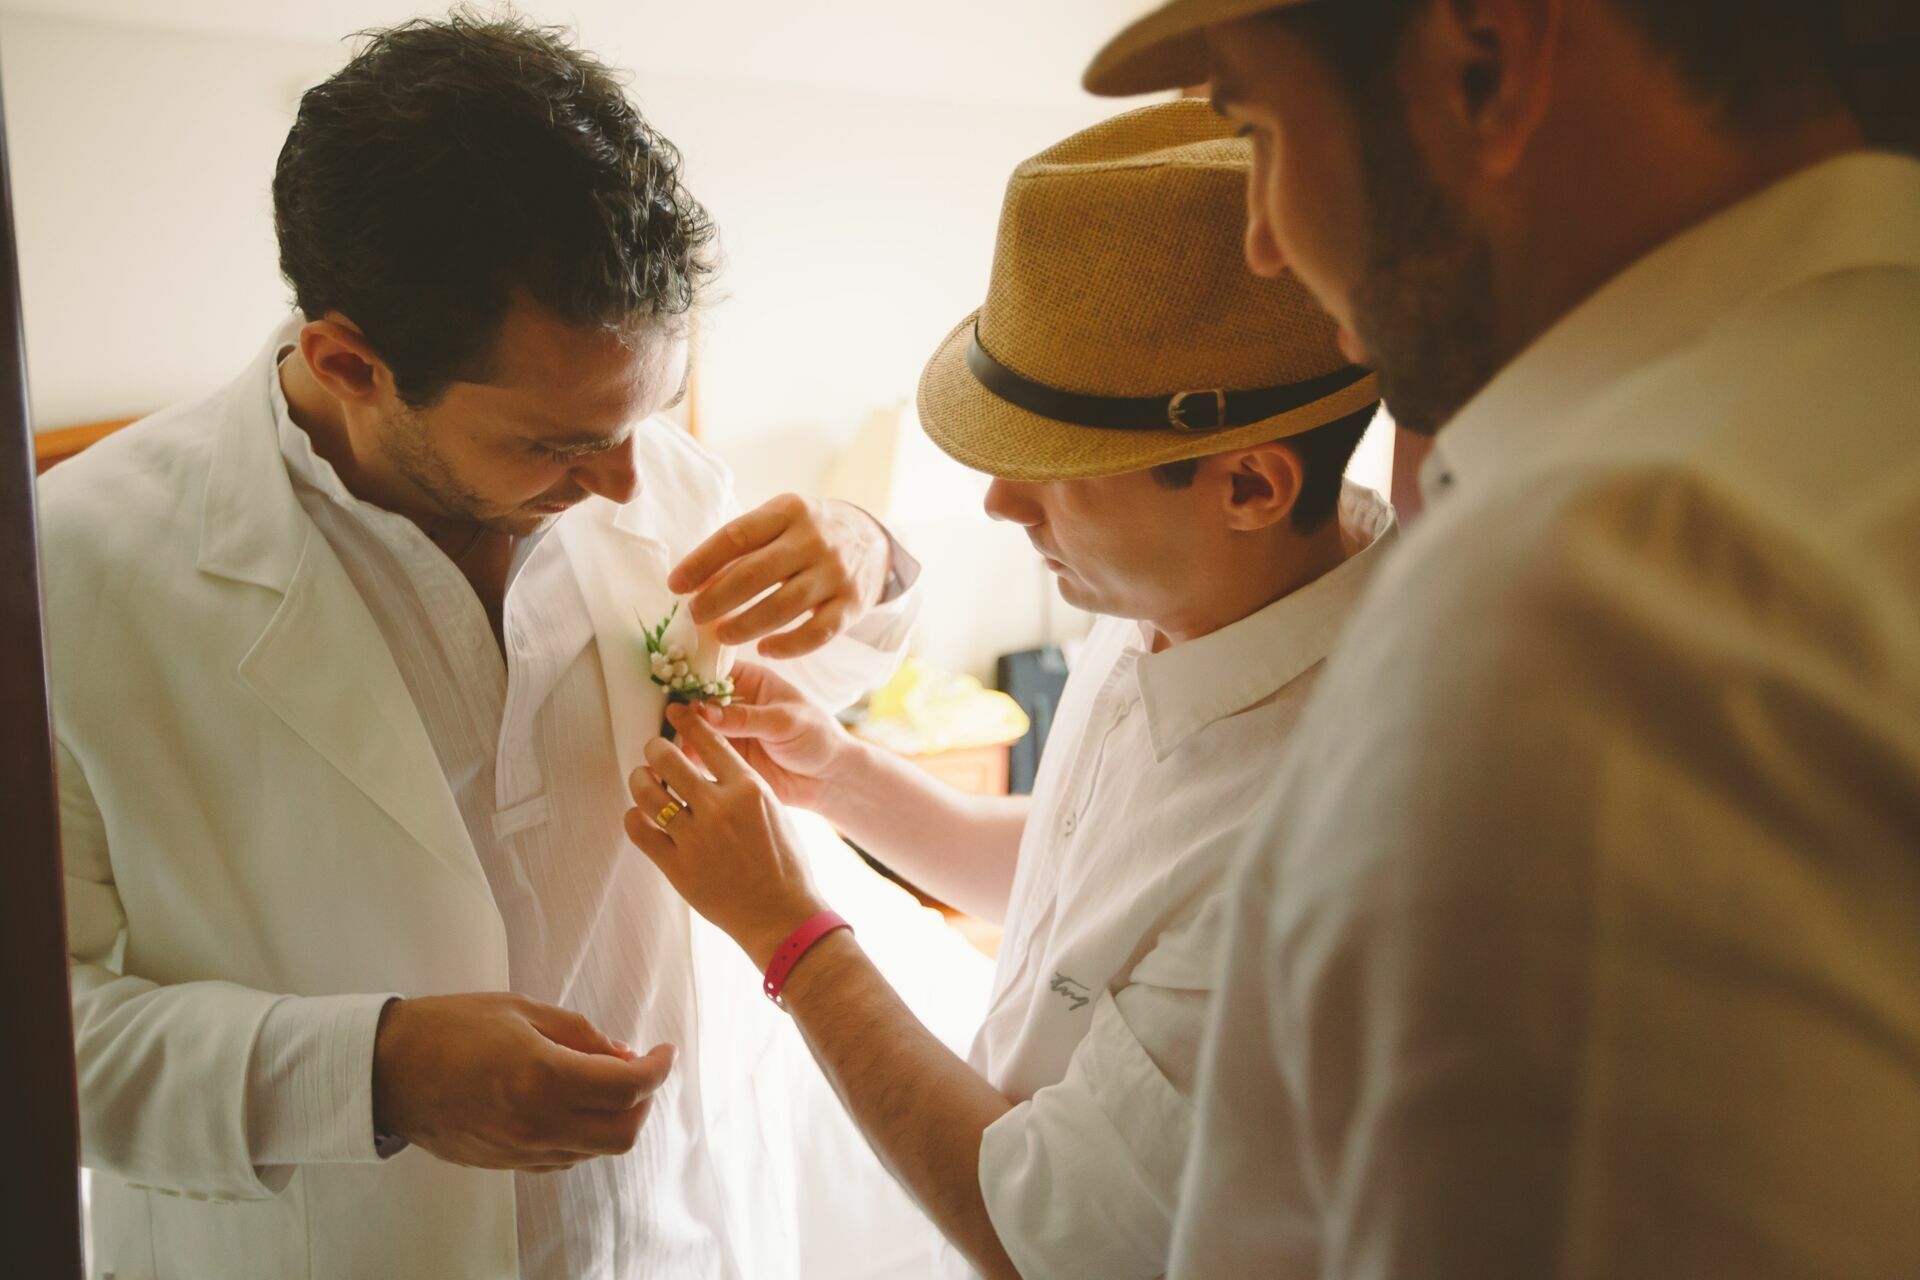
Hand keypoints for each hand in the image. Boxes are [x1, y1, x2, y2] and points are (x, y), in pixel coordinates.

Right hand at [372, 992, 674, 1172]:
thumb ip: (580, 1034)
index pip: (628, 1087)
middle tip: (639, 1070)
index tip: (664, 1052)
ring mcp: (522, 1149)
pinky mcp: (507, 1163)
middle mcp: (537, 1122)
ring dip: (614, 1118)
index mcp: (542, 1076)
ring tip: (604, 1082)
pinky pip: (565, 1157)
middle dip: (643, 1101)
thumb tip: (623, 1054)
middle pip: (623, 1132)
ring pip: (596, 1149)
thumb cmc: (450, 1028)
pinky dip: (584, 1133)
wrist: (388, 1071)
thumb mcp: (523, 1011)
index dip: (658, 1069)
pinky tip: (572, 1104)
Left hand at [624, 704, 830, 969]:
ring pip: (646, 792)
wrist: (781, 913)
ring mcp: (696, 838)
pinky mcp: (677, 866)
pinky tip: (640, 817)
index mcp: (748, 788)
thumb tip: (706, 762)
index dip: (686, 722)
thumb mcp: (773, 810)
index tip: (675, 715)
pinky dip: (633, 818)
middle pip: (667, 758)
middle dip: (654, 750)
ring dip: (640, 781)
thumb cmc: (783, 862)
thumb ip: (740, 784)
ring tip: (643, 780)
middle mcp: (719, 808)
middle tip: (654, 753)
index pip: (708, 739)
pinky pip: (639, 831)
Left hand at [668, 495, 890, 658]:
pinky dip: (787, 646)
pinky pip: (816, 633)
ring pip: (783, 607)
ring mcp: (836, 573)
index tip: (676, 585)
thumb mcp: (780, 522)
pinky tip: (764, 649)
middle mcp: (815, 539)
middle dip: (717, 599)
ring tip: (721, 635)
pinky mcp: (852, 605)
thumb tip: (695, 580)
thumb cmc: (810, 533)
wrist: (874, 542)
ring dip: (745, 625)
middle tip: (694, 615)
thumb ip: (744, 545)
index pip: (736, 536)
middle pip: (755, 574)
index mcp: (789, 511)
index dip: (701, 562)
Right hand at [680, 661, 851, 810]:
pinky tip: (674, 762)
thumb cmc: (817, 738)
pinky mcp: (723, 760)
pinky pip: (697, 757)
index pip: (712, 669)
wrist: (829, 780)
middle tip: (664, 715)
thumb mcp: (784, 721)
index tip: (667, 678)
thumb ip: (745, 717)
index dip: (690, 672)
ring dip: (678, 734)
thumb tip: (702, 710)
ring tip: (665, 740)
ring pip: (691, 729)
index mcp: (750, 681)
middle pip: (694, 699)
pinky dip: (684, 759)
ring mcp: (726, 732)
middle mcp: (732, 703)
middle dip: (678, 706)